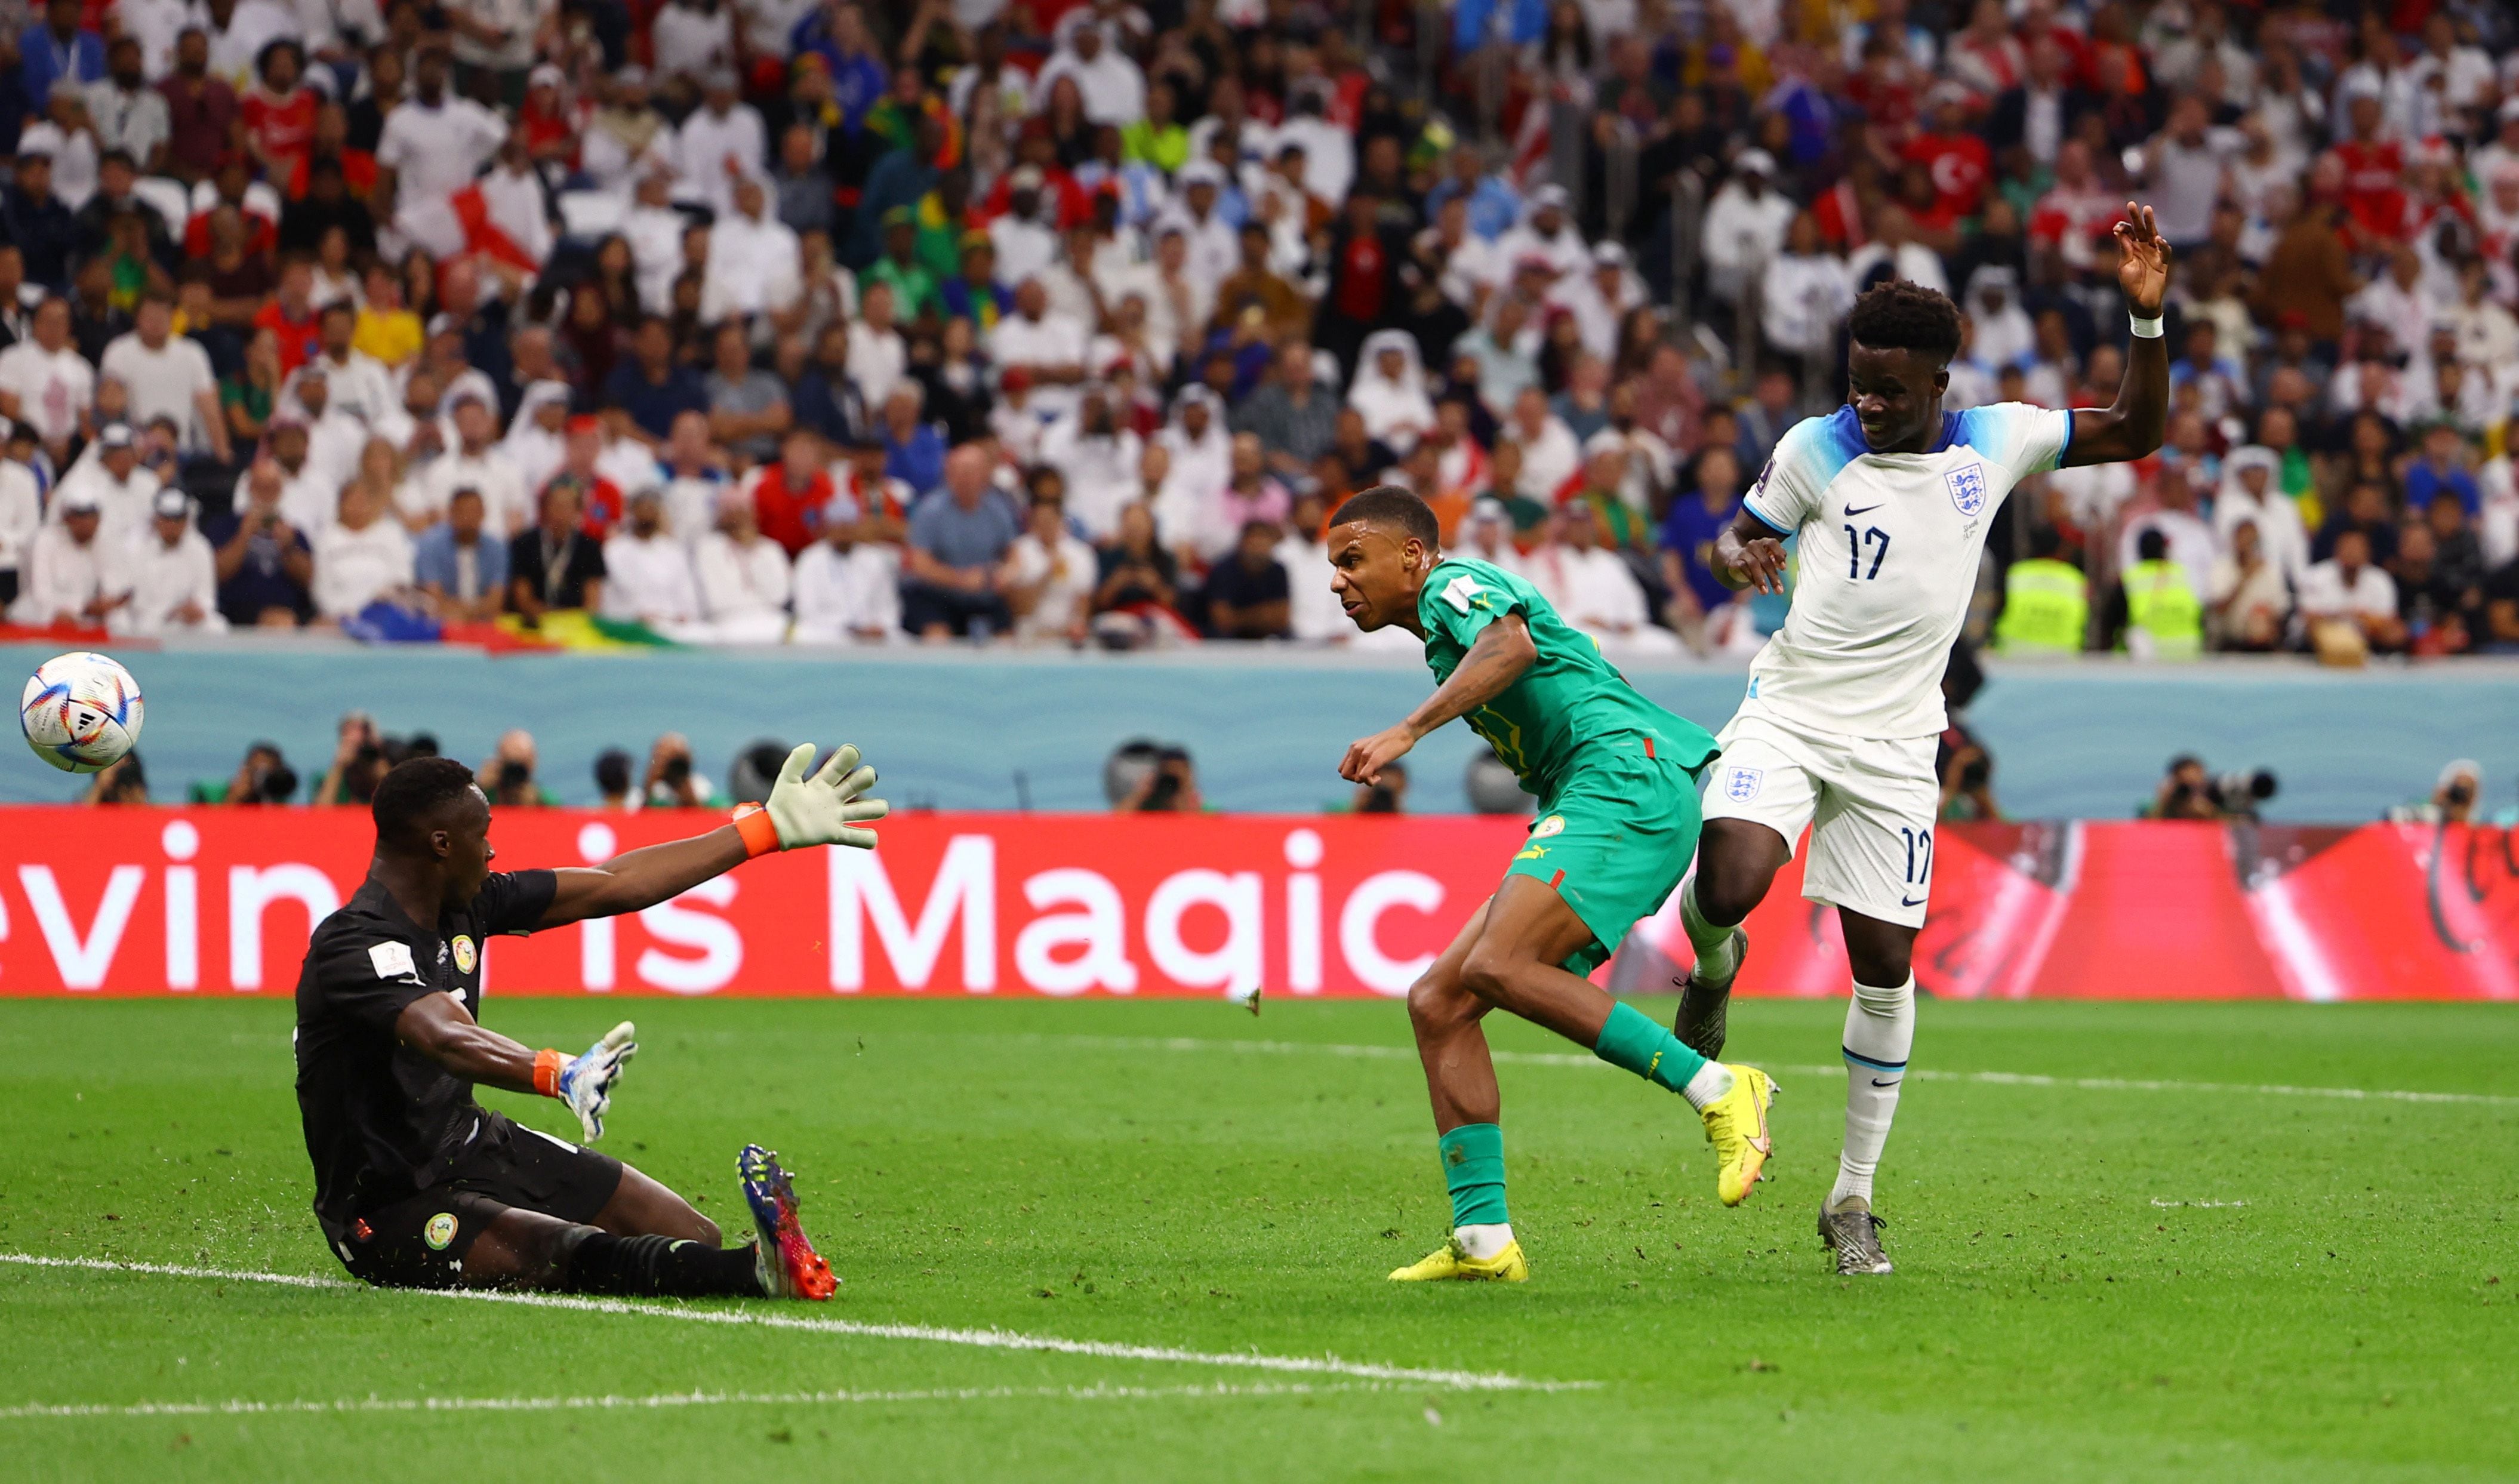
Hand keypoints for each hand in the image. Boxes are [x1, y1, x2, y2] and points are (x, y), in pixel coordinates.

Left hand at [558, 1021, 636, 1140]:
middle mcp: (605, 1085)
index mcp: (609, 1069)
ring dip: (601, 1104)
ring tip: (600, 1106)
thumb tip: (630, 1026)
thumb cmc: (590, 1066)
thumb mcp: (602, 1050)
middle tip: (614, 1070)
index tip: (630, 1047)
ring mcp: (594, 1099)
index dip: (624, 1054)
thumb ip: (616, 1040)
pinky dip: (592, 1132)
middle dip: (613, 1076)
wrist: (567, 1080)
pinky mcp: (584, 1111)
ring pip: (601, 1102)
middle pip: (611, 1080)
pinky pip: (590, 1123)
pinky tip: (591, 1138)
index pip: (619, 1059)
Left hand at [763, 742, 887, 848]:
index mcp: (823, 784)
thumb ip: (796, 762)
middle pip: (859, 783)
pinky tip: (869, 836)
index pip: (841, 766)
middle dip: (866, 778)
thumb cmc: (781, 805)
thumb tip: (811, 745)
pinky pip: (858, 838)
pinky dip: (868, 838)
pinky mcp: (835, 835)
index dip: (848, 757)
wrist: (774, 830)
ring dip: (876, 808)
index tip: (852, 752)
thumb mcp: (787, 780)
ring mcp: (836, 816)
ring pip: (867, 810)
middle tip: (866, 777)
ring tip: (874, 809)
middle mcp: (834, 798)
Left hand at [1340, 724, 1417, 784]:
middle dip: (1356, 780)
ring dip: (1367, 781)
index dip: (1351, 775)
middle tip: (1369, 776)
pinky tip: (1379, 777)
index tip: (1364, 773)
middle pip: (1345, 775)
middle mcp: (1356, 749)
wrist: (1404, 733)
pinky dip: (1371, 781)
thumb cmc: (1389, 744)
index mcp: (1353, 747)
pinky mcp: (1374, 758)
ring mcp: (1364, 753)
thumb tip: (1359, 777)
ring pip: (1356, 778)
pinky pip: (1364, 776)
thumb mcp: (1372, 749)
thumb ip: (1362, 760)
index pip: (1341, 769)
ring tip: (1377, 775)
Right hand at [1730, 536, 1788, 593]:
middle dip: (1773, 576)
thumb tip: (1783, 566)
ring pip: (1754, 564)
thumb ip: (1776, 560)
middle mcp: (1754, 545)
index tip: (1783, 568)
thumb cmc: (1756, 556)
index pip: (1772, 544)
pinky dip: (1751, 577)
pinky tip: (1756, 586)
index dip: (1778, 554)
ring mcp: (1744, 552)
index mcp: (1764, 542)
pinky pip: (1743, 568)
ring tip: (1765, 592)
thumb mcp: (1767, 556)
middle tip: (1779, 590)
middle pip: (1765, 560)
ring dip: (1760, 579)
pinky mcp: (1735, 560)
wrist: (1733, 554)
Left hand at [2114, 201, 2170, 316]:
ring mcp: (2153, 254)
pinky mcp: (2162, 262)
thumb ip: (2124, 248)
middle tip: (2133, 204)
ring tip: (2147, 210)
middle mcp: (2142, 248)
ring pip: (2153, 235)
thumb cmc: (2130, 285)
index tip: (2118, 224)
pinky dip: (2163, 245)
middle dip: (2137, 217)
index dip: (2123, 227)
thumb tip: (2118, 230)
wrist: (2141, 302)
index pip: (2128, 233)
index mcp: (2131, 249)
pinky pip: (2164, 251)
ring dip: (2150, 223)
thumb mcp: (2124, 266)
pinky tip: (2158, 238)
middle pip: (2140, 230)